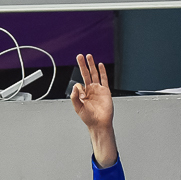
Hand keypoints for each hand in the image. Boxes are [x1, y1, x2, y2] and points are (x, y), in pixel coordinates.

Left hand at [70, 53, 116, 167]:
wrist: (100, 123)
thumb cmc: (89, 118)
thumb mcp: (78, 108)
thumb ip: (75, 97)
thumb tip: (75, 86)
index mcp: (82, 94)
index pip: (79, 84)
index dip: (79, 87)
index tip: (82, 94)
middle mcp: (90, 90)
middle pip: (86, 74)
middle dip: (83, 65)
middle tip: (80, 56)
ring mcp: (98, 89)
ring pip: (94, 74)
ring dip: (91, 65)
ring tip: (88, 56)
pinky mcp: (105, 91)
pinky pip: (104, 79)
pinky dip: (102, 71)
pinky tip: (100, 65)